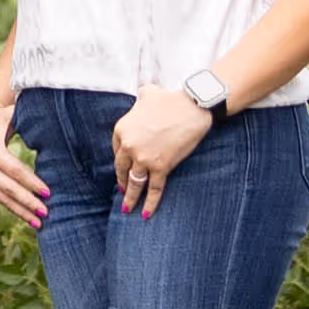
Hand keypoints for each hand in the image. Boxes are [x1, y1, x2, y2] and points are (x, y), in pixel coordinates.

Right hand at [0, 62, 45, 224]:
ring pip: (0, 196)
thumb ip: (33, 120)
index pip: (11, 167)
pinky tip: (29, 218)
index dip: (29, 180)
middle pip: (5, 186)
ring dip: (20, 210)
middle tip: (46, 211)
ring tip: (40, 223)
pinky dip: (14, 209)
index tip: (48, 192)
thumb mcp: (17, 112)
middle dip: (26, 200)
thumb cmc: (7, 114)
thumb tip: (59, 123)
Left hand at [112, 82, 212, 216]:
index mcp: (121, 129)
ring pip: (135, 183)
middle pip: (122, 169)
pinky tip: (145, 214)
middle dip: (122, 181)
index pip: (117, 151)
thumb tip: (143, 96)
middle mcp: (129, 146)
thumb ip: (140, 99)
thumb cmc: (170, 99)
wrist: (191, 107)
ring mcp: (144, 159)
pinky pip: (154, 189)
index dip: (120, 162)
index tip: (122, 169)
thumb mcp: (147, 94)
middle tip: (122, 190)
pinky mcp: (160, 167)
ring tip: (127, 208)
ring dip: (131, 198)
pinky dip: (149, 203)